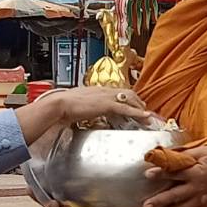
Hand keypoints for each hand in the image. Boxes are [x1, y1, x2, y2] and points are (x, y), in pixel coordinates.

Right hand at [16, 87, 151, 142]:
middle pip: (127, 93)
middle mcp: (104, 90)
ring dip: (140, 107)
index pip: (117, 91)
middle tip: (145, 110)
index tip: (133, 104)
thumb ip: (84, 108)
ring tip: (148, 116)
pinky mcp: (107, 105)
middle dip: (138, 101)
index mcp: (97, 90)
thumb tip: (82, 114)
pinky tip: (145, 116)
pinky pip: (126, 108)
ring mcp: (106, 97)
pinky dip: (137, 112)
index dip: (127, 97)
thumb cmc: (63, 106)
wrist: (59, 105)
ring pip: (130, 99)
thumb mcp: (77, 105)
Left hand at [142, 145, 206, 206]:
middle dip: (159, 201)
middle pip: (174, 195)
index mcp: (195, 172)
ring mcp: (202, 197)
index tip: (147, 175)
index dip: (159, 174)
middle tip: (145, 206)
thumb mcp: (205, 151)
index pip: (174, 173)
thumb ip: (187, 155)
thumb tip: (170, 155)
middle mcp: (197, 187)